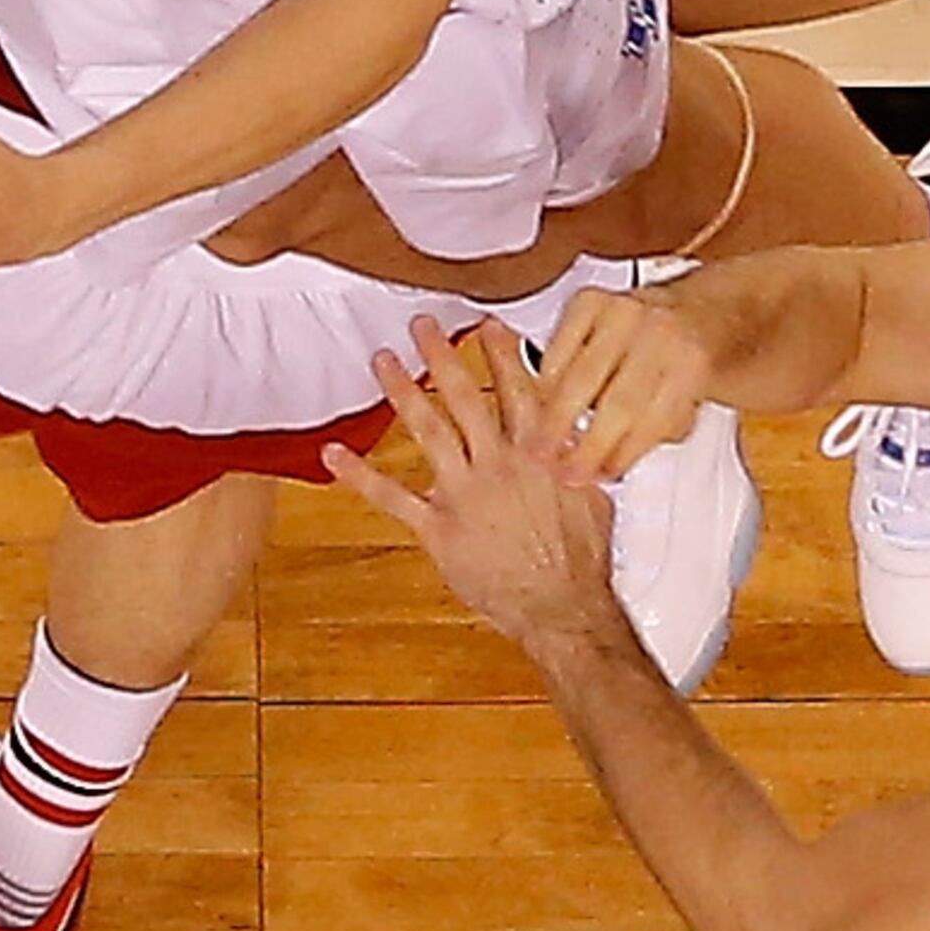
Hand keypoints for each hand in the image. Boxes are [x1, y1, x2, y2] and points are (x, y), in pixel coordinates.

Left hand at [321, 318, 632, 665]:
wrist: (563, 606)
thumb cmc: (580, 559)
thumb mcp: (593, 491)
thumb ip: (573, 455)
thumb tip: (570, 432)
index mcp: (538, 451)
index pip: (516, 387)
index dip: (498, 351)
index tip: (483, 324)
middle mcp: (497, 463)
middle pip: (464, 395)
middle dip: (441, 354)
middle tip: (421, 325)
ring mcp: (464, 493)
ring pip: (428, 430)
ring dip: (402, 391)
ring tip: (383, 361)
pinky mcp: (440, 527)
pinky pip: (393, 496)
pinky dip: (360, 475)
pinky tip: (335, 455)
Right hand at [529, 284, 724, 481]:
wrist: (695, 307)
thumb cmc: (689, 361)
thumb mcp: (695, 400)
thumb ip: (660, 431)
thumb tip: (609, 466)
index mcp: (692, 364)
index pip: (651, 421)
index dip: (619, 454)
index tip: (596, 476)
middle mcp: (659, 333)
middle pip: (616, 401)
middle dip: (585, 444)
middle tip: (562, 470)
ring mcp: (624, 312)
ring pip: (581, 374)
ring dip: (557, 417)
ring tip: (540, 445)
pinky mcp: (591, 299)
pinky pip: (558, 345)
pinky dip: (548, 377)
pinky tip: (544, 400)